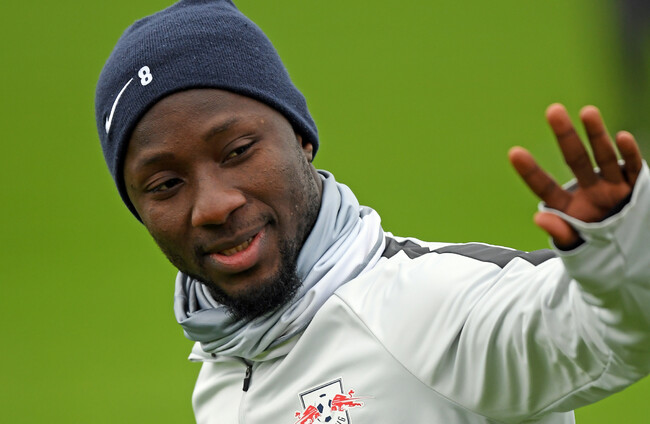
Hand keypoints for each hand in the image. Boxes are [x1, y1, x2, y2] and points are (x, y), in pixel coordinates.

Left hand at [509, 103, 642, 247]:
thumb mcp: (577, 250)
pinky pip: (632, 168)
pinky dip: (629, 154)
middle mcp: (589, 191)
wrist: (631, 264)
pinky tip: (622, 137)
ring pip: (604, 157)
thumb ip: (560, 234)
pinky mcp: (636, 188)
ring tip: (588, 111)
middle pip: (575, 160)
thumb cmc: (598, 258)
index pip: (545, 187)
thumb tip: (539, 219)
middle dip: (566, 136)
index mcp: (568, 207)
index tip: (514, 152)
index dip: (531, 171)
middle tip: (553, 110)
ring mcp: (612, 188)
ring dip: (597, 135)